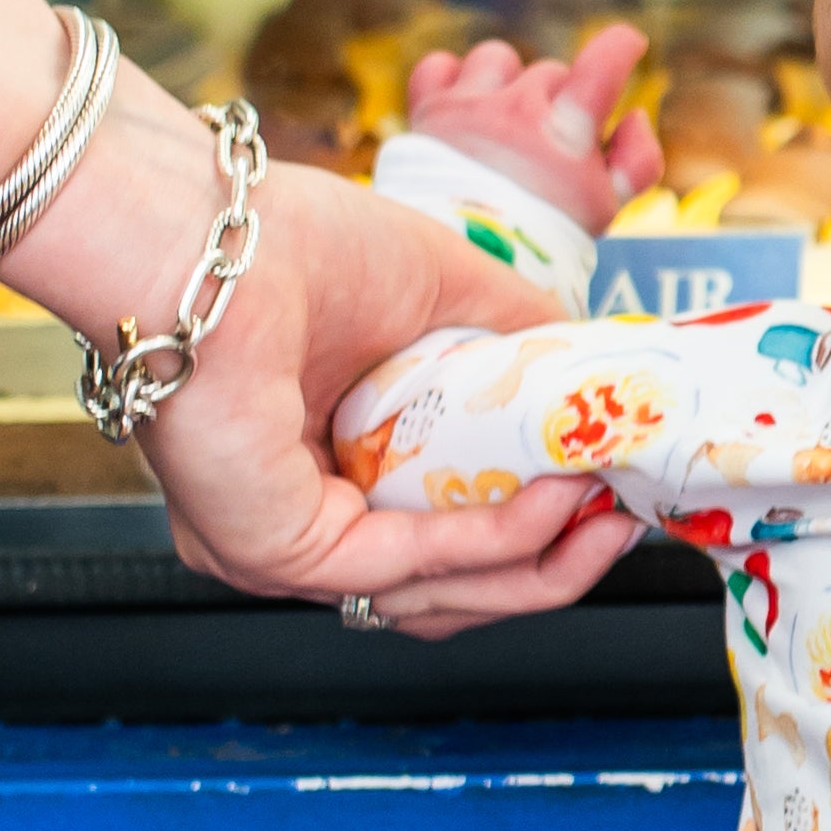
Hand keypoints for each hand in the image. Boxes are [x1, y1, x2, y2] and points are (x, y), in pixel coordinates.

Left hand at [141, 147, 636, 637]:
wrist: (206, 232)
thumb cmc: (290, 241)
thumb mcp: (444, 290)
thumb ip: (518, 337)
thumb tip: (594, 364)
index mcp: (317, 474)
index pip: (436, 542)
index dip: (532, 532)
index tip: (609, 500)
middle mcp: (291, 529)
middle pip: (448, 591)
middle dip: (552, 567)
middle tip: (624, 525)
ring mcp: (278, 554)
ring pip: (437, 598)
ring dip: (542, 565)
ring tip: (609, 518)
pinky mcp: (276, 554)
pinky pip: (409, 567)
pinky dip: (495, 541)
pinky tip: (555, 501)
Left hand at [404, 17, 660, 231]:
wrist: (462, 259)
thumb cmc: (544, 239)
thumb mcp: (605, 210)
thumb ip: (638, 160)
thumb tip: (635, 115)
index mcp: (565, 137)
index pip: (599, 69)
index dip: (619, 47)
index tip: (631, 41)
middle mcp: (514, 112)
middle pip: (549, 73)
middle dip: (555, 98)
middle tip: (547, 142)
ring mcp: (467, 108)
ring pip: (497, 59)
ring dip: (505, 81)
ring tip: (502, 121)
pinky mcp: (428, 111)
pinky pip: (439, 65)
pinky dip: (451, 79)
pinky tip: (461, 108)